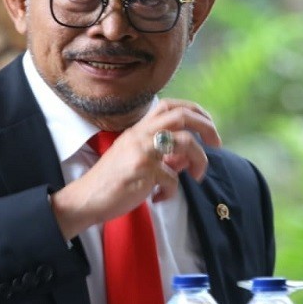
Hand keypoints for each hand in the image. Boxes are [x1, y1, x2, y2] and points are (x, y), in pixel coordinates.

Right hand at [50, 98, 221, 239]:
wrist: (86, 199)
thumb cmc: (112, 181)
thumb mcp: (137, 160)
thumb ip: (163, 155)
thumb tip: (188, 157)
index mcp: (138, 129)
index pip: (169, 105)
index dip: (194, 110)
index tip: (207, 124)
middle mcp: (140, 135)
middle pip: (181, 115)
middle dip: (205, 126)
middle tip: (217, 142)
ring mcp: (141, 151)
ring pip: (184, 142)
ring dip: (199, 159)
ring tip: (197, 175)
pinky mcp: (142, 170)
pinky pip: (172, 177)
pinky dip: (171, 191)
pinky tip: (159, 197)